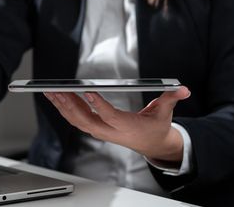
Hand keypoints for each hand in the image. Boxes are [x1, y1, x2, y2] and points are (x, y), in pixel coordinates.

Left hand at [44, 87, 190, 162]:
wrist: (151, 144)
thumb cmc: (155, 127)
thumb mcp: (165, 113)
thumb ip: (171, 99)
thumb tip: (183, 89)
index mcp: (126, 126)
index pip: (109, 115)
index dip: (98, 104)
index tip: (88, 91)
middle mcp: (109, 131)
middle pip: (86, 119)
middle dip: (70, 105)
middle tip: (59, 90)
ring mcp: (100, 131)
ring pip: (77, 120)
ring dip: (63, 106)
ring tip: (51, 92)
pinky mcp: (95, 128)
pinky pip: (76, 120)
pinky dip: (65, 109)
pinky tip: (56, 98)